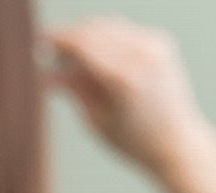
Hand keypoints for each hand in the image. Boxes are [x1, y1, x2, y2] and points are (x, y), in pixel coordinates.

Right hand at [45, 18, 213, 181]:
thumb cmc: (132, 142)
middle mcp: (140, 55)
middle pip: (93, 30)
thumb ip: (74, 90)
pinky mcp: (160, 42)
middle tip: (49, 54)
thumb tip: (45, 74)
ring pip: (108, 25)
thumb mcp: (96, 119)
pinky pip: (124, 31)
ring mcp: (153, 45)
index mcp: (121, 79)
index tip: (38, 43)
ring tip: (70, 60)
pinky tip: (94, 57)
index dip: (56, 40)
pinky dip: (106, 38)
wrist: (177, 143)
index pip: (81, 44)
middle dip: (69, 38)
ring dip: (86, 37)